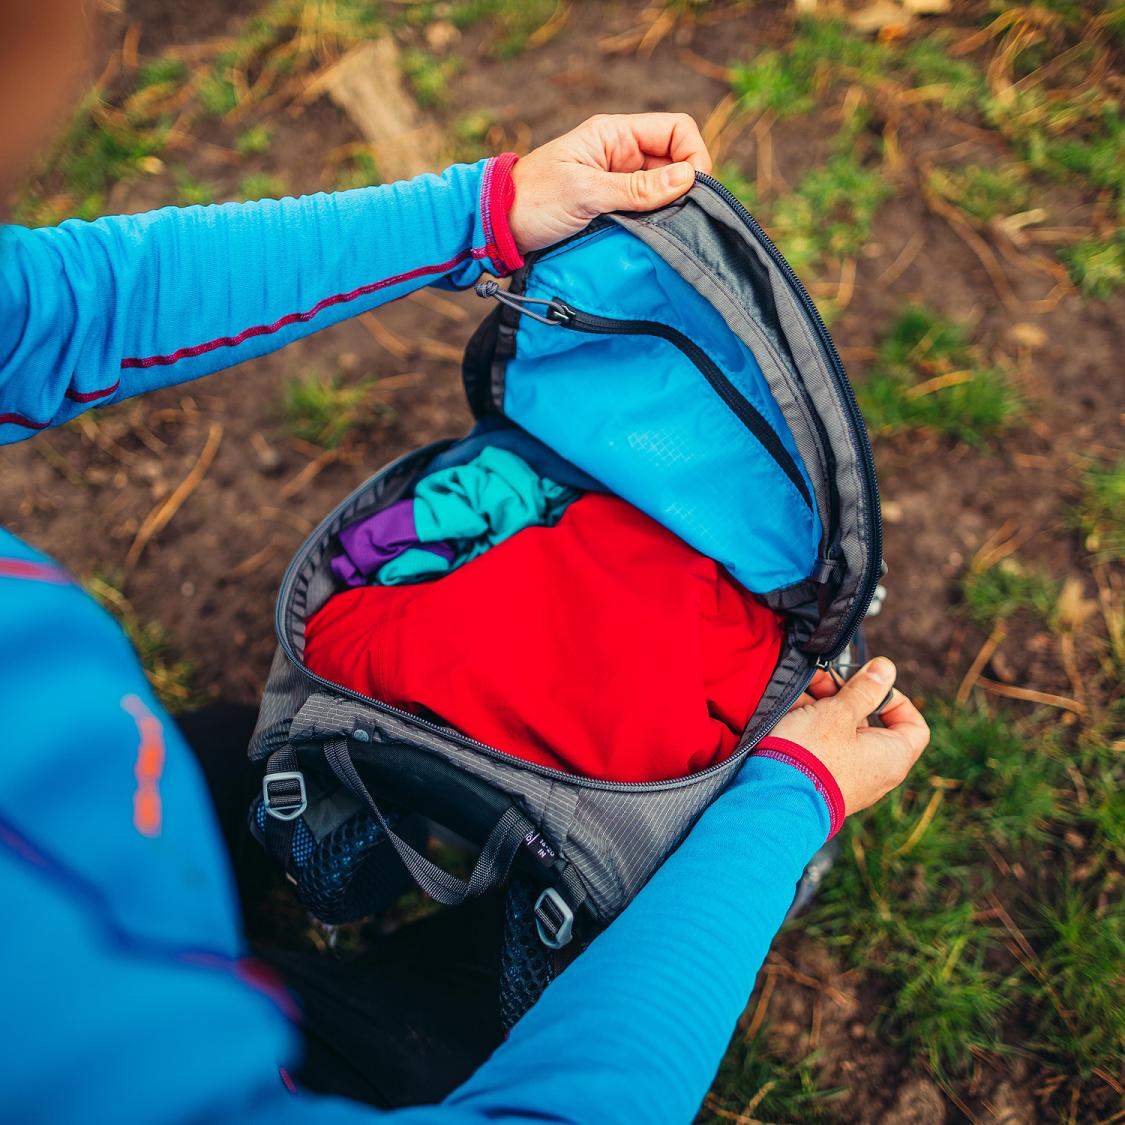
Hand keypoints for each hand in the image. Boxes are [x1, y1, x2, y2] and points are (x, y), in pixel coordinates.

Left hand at [508, 113, 712, 253]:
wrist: (498, 226)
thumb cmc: (533, 200)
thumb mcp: (585, 192)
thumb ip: (636, 188)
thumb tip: (687, 179)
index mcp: (615, 134)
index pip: (676, 129)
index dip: (694, 156)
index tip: (693, 191)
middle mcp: (622, 153)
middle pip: (675, 161)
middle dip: (684, 187)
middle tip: (680, 219)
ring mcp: (618, 181)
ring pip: (664, 190)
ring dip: (669, 209)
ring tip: (663, 231)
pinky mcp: (613, 208)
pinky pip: (647, 211)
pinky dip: (654, 224)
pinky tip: (650, 238)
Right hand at [770, 658, 929, 815]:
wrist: (774, 800)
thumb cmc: (813, 755)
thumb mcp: (839, 712)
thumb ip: (864, 689)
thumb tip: (886, 668)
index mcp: (891, 755)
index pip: (913, 725)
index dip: (895, 699)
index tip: (869, 685)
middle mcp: (875, 772)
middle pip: (869, 724)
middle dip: (844, 697)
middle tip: (821, 679)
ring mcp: (849, 779)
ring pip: (841, 732)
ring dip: (822, 708)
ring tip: (798, 692)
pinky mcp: (823, 782)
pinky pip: (823, 748)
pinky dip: (810, 727)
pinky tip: (788, 711)